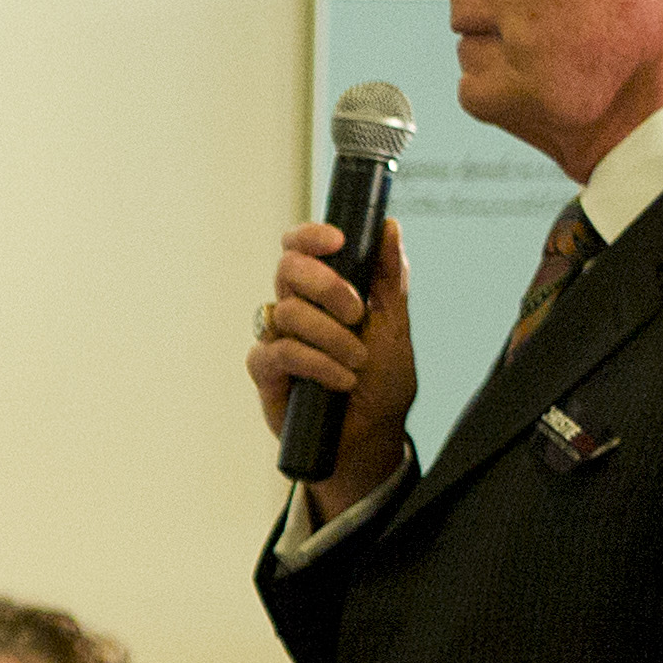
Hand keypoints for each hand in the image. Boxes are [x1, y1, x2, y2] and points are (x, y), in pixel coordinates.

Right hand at [250, 216, 417, 521]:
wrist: (371, 436)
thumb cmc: (381, 382)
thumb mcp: (396, 324)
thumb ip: (390, 276)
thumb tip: (389, 226)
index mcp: (322, 290)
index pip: (300, 248)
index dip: (310, 236)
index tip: (337, 241)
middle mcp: (294, 308)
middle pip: (287, 269)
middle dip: (327, 285)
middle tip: (356, 312)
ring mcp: (277, 338)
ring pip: (288, 312)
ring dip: (332, 336)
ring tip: (357, 361)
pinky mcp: (265, 372)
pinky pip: (280, 352)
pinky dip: (316, 363)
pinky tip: (340, 380)